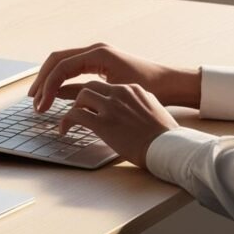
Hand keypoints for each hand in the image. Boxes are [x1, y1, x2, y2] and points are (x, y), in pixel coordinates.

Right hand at [28, 42, 199, 112]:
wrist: (170, 83)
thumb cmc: (149, 87)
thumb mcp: (116, 93)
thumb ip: (87, 94)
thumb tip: (63, 100)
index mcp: (98, 53)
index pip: (61, 67)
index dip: (48, 87)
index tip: (42, 106)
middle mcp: (94, 49)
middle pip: (56, 60)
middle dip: (42, 80)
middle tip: (33, 101)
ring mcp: (96, 54)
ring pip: (62, 63)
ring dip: (49, 80)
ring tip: (39, 99)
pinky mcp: (99, 62)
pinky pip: (72, 68)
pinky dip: (61, 80)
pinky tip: (55, 94)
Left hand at [58, 81, 178, 167]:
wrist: (169, 147)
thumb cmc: (165, 136)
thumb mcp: (154, 110)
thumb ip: (140, 105)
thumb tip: (132, 110)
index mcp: (133, 89)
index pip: (107, 86)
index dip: (96, 96)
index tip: (89, 104)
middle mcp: (121, 93)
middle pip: (91, 86)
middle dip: (80, 97)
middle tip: (74, 108)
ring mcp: (111, 107)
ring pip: (81, 95)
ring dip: (73, 108)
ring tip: (70, 120)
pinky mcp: (103, 122)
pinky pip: (76, 115)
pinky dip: (66, 121)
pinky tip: (64, 130)